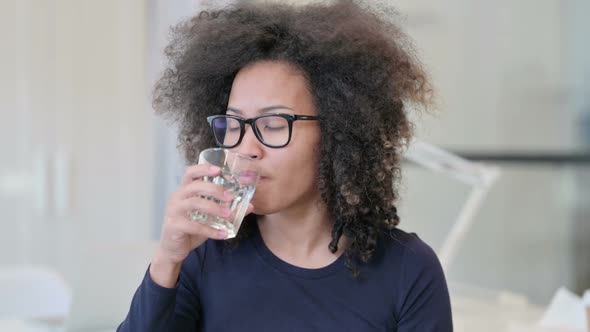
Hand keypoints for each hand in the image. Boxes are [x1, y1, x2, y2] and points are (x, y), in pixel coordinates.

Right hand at [150, 164, 252, 286]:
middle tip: (230, 196)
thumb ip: (227, 210)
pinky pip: (194, 226)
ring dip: (214, 208)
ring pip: (194, 203)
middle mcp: (177, 198)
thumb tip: (250, 206)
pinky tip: (223, 234)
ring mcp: (173, 211)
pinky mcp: (174, 226)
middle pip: (195, 186)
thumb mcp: (209, 218)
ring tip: (228, 214)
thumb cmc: (191, 229)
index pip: (190, 173)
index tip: (219, 169)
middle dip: (214, 189)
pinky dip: (210, 230)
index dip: (204, 169)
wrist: (173, 250)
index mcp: (184, 191)